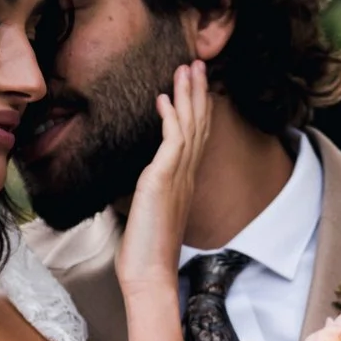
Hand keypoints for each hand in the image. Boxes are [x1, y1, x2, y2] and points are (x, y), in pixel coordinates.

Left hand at [114, 60, 212, 299]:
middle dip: (198, 92)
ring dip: (188, 95)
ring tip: (186, 68)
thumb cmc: (145, 253)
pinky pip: (173, 140)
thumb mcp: (147, 214)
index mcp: (183, 183)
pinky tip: (163, 98)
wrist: (148, 276)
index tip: (194, 86)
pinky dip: (170, 116)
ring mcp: (178, 177)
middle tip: (197, 64)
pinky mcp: (164, 180)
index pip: (195, 138)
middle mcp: (186, 176)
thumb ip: (149, 194)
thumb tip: (141, 186)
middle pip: (198, 124)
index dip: (196, 109)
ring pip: (190, 126)